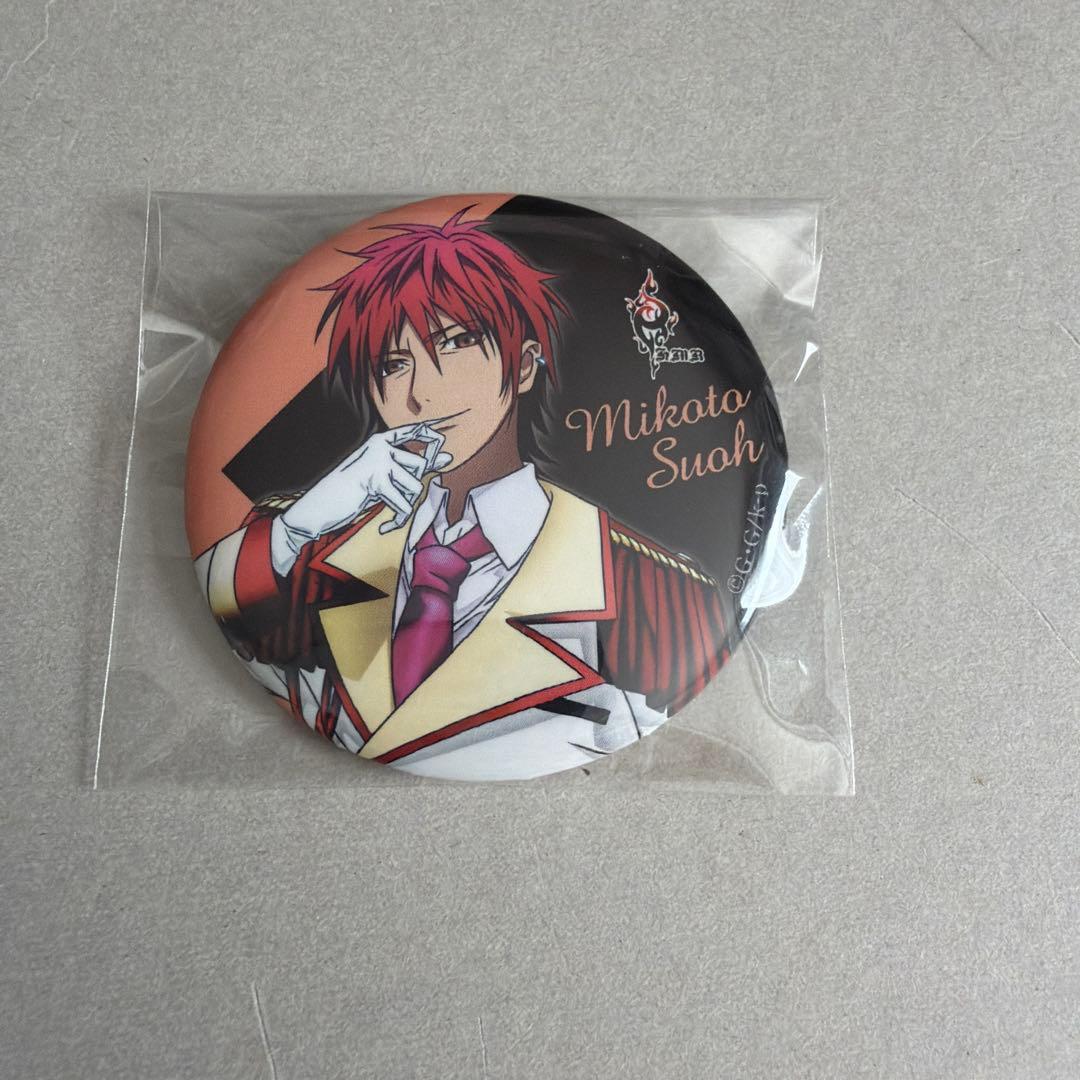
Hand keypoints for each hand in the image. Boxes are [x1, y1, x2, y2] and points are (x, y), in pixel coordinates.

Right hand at [281, 421, 452, 541]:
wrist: (319, 506)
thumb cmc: (351, 491)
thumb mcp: (381, 475)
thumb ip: (412, 465)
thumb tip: (449, 456)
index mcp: (380, 441)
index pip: (414, 430)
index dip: (432, 436)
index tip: (443, 447)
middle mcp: (381, 447)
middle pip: (420, 466)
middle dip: (413, 487)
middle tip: (394, 500)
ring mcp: (379, 462)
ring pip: (415, 486)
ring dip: (406, 505)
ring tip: (389, 512)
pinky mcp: (377, 481)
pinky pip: (404, 504)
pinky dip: (398, 521)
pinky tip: (386, 528)